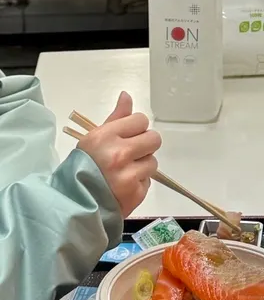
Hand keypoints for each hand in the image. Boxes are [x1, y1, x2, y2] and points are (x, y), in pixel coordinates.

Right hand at [77, 92, 160, 217]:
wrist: (74, 204)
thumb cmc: (82, 167)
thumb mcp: (93, 139)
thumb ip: (115, 118)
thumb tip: (127, 96)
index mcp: (106, 136)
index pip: (141, 120)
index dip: (136, 128)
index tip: (128, 136)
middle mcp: (119, 154)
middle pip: (154, 139)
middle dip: (145, 144)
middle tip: (132, 152)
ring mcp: (129, 176)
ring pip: (153, 161)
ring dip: (142, 165)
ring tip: (125, 172)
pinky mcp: (136, 194)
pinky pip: (148, 181)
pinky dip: (139, 183)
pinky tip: (124, 186)